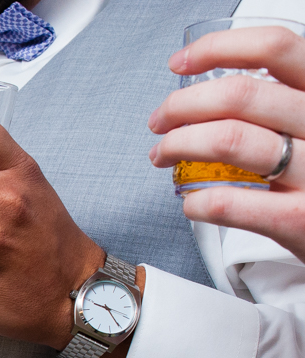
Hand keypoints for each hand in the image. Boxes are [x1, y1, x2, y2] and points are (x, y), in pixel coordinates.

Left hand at [148, 26, 304, 262]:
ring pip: (229, 140)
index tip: (180, 63)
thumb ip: (275, 102)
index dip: (218, 48)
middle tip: (159, 121)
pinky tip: (191, 203)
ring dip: (178, 145)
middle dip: (182, 105)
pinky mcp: (299, 217)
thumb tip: (203, 90)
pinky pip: (229, 201)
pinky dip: (196, 201)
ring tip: (162, 156)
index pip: (276, 48)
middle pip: (240, 95)